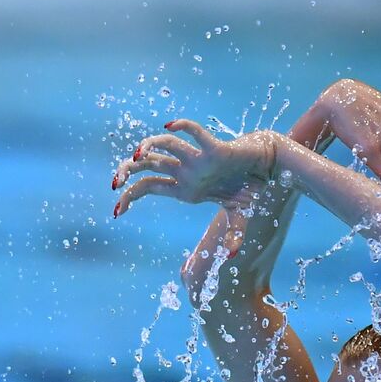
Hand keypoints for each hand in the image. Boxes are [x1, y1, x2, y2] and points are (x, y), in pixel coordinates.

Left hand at [113, 120, 275, 220]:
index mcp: (183, 188)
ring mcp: (198, 159)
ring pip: (165, 147)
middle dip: (127, 171)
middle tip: (116, 182)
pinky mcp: (215, 148)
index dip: (130, 196)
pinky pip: (195, 133)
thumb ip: (234, 234)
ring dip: (149, 147)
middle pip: (147, 166)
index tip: (117, 212)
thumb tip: (231, 256)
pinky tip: (169, 126)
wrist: (264, 165)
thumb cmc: (247, 186)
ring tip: (137, 155)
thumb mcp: (238, 214)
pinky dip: (183, 127)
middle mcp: (185, 171)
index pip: (147, 187)